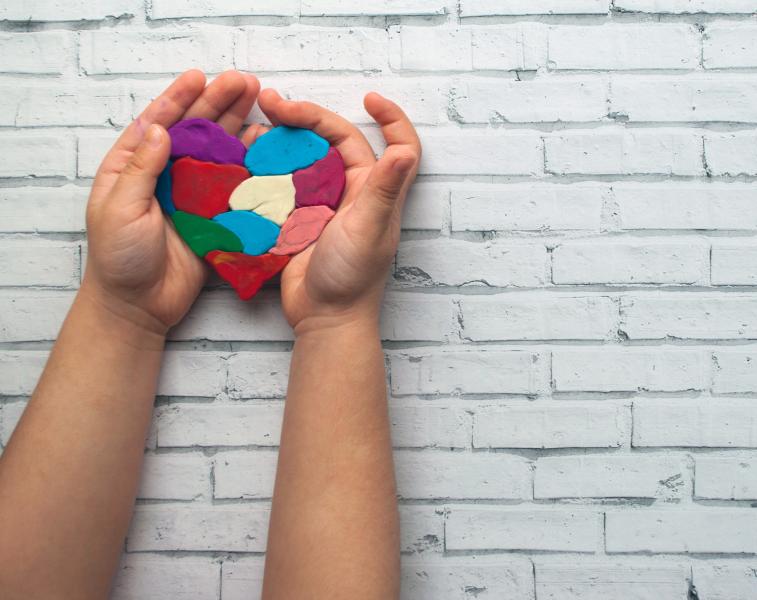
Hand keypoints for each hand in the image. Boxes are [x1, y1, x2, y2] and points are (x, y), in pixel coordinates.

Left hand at [83, 70, 260, 334]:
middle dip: (219, 104)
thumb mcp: (119, 209)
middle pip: (196, 131)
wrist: (139, 304)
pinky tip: (266, 148)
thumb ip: (141, 169)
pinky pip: (234, 186)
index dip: (180, 98)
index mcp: (134, 166)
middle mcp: (167, 174)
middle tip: (245, 81)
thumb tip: (158, 127)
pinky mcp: (214, 216)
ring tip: (261, 104)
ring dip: (238, 128)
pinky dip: (250, 168)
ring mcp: (193, 194)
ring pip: (219, 153)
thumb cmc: (118, 258)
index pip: (159, 122)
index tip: (200, 76)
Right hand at [256, 90, 421, 332]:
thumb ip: (383, 191)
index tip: (369, 97)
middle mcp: (352, 191)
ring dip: (282, 139)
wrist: (323, 317)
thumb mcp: (368, 230)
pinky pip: (284, 183)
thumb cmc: (352, 278)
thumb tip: (404, 150)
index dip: (388, 116)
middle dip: (306, 117)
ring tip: (254, 125)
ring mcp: (323, 204)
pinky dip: (267, 168)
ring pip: (304, 158)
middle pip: (333, 140)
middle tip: (272, 104)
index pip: (392, 142)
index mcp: (375, 190)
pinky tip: (246, 157)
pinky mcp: (299, 218)